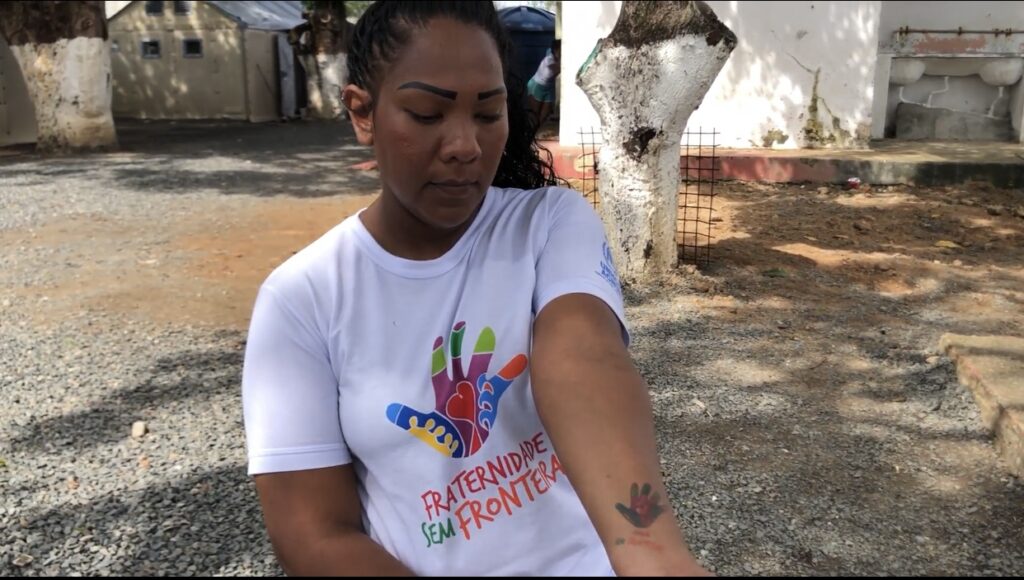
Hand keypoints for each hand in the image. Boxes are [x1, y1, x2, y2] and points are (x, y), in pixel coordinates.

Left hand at [386, 322, 526, 457]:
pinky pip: (501, 383)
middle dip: (458, 344)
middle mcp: (459, 386)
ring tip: (488, 335)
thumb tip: (390, 412)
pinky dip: (510, 372)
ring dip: (483, 353)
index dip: (439, 355)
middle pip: (458, 360)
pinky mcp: (490, 398)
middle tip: (460, 324)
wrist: (466, 449)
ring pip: (479, 366)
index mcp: (445, 391)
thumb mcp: (429, 428)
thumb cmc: (447, 437)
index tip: (438, 339)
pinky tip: (520, 359)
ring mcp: (475, 390)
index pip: (440, 368)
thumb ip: (412, 419)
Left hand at [615, 483, 664, 527]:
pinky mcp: (658, 510)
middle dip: (645, 490)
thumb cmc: (634, 520)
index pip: (635, 493)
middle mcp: (644, 501)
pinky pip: (661, 508)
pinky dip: (663, 508)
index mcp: (636, 500)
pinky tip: (664, 507)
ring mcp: (652, 505)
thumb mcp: (628, 515)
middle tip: (645, 486)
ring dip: (654, 497)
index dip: (635, 489)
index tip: (634, 484)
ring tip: (654, 496)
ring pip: (654, 497)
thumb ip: (623, 510)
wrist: (643, 528)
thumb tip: (616, 504)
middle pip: (646, 492)